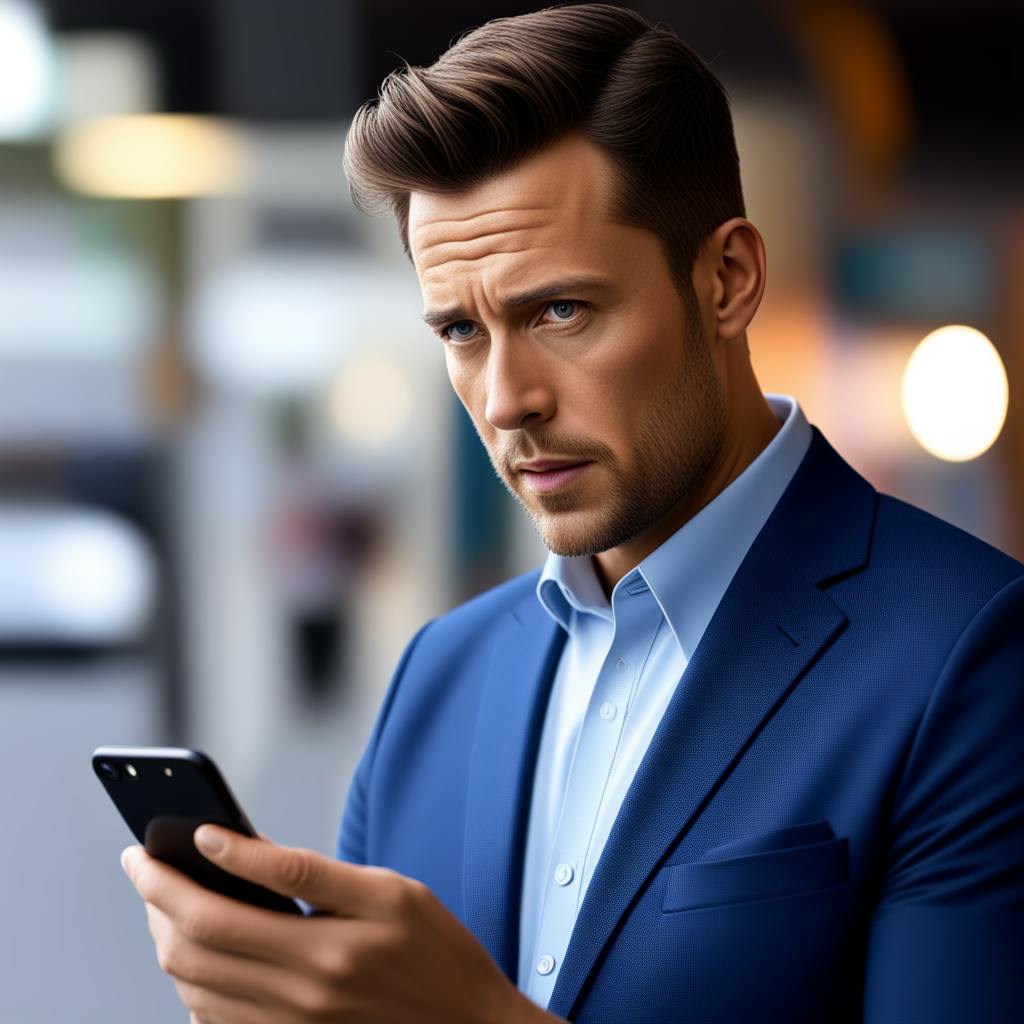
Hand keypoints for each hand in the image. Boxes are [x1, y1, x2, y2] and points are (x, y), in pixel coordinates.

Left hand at [121, 826, 563, 1023]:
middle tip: (140, 861)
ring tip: (161, 897)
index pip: (228, 907)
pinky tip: (194, 948)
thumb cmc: (436, 949)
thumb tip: (238, 845)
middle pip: (195, 948)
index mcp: (330, 949)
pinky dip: (188, 980)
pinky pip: (212, 1019)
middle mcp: (302, 995)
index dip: (185, 868)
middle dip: (155, 897)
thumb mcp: (389, 890)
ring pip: (192, 985)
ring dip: (163, 936)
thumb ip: (310, 870)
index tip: (164, 835)